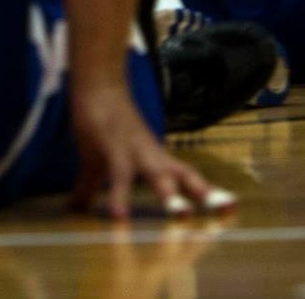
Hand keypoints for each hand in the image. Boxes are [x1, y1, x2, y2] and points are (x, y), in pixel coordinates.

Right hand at [69, 83, 231, 220]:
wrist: (95, 85)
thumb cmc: (101, 124)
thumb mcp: (96, 162)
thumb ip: (89, 187)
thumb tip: (72, 209)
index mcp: (156, 159)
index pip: (188, 177)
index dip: (208, 192)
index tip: (231, 208)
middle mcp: (152, 156)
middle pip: (184, 175)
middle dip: (203, 194)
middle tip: (223, 211)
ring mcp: (134, 151)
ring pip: (159, 174)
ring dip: (170, 195)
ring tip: (183, 217)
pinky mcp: (112, 148)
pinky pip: (118, 176)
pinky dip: (119, 198)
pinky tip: (118, 218)